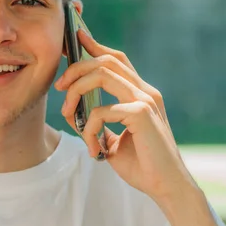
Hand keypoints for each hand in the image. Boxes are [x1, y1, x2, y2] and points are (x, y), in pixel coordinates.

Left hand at [54, 29, 196, 202]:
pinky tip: (93, 148)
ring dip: (76, 91)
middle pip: (106, 60)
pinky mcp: (142, 114)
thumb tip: (76, 112)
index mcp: (141, 94)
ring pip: (102, 75)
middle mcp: (145, 92)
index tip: (75, 37)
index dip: (94, 45)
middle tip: (60, 86)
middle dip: (76, 67)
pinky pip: (101, 110)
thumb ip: (100, 122)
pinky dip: (89, 128)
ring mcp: (145, 100)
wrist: (165, 188)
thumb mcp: (113, 139)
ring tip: (68, 112)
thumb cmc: (142, 165)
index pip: (117, 59)